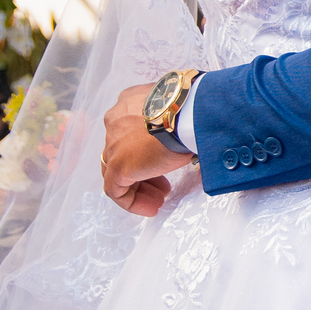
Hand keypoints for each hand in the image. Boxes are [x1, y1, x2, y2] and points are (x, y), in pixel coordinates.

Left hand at [101, 82, 183, 216]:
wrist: (186, 113)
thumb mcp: (182, 112)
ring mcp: (113, 144)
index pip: (130, 131)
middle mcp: (116, 120)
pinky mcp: (117, 166)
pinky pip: (116, 190)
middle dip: (143, 171)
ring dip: (139, 188)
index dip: (146, 151)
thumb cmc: (191, 108)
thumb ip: (179, 123)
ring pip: (117, 171)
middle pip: (123, 152)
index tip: (164, 164)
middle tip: (163, 186)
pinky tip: (151, 208)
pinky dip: (132, 201)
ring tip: (159, 200)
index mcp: (129, 102)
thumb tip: (197, 138)